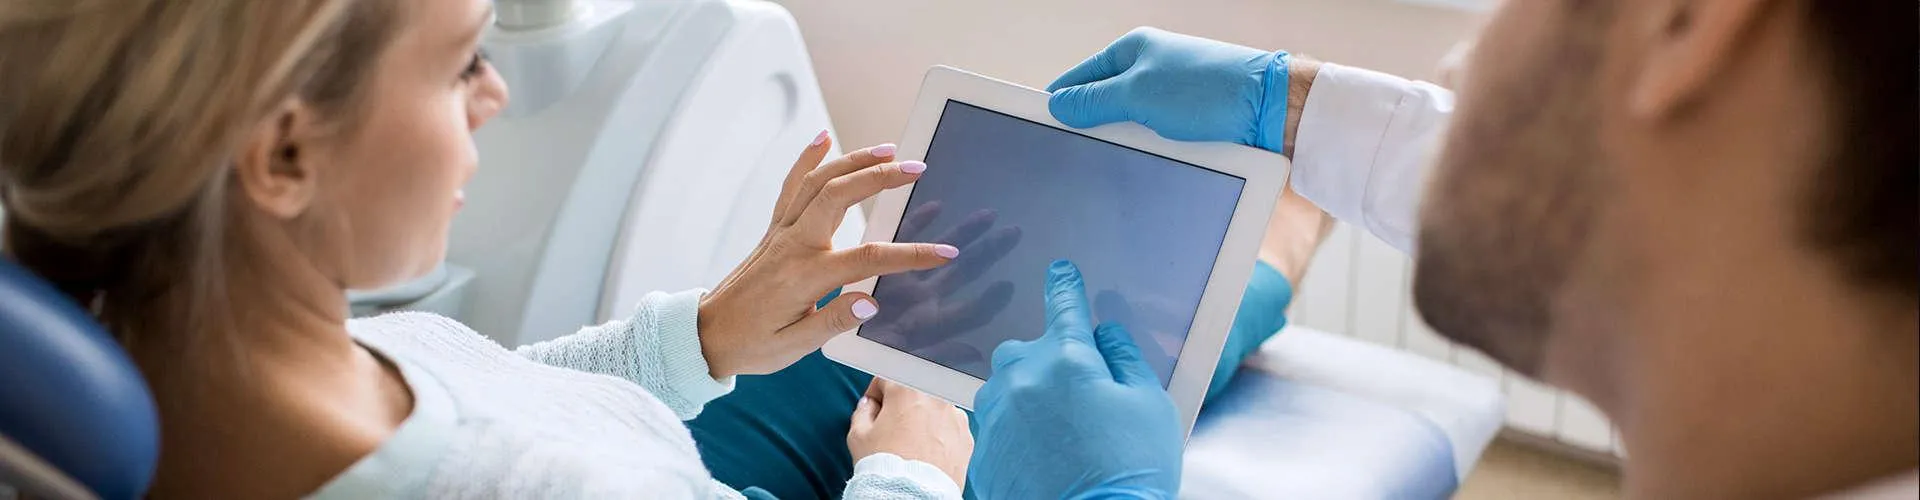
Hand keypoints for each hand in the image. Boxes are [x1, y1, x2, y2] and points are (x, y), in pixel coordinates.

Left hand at [699, 134, 957, 377]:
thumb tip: (871, 302)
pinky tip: (823, 139)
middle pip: (840, 197)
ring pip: (818, 182)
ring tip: (887, 148)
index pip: (867, 259)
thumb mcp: (794, 346)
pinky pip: (791, 186)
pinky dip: (807, 159)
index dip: (910, 255)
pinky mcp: (774, 230)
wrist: (707, 335)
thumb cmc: (752, 344)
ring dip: (853, 160)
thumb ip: (834, 321)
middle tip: (916, 167)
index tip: (943, 252)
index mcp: (804, 277)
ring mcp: (781, 232)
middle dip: (880, 177)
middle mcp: (792, 245)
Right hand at [847, 378, 973, 488]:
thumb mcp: (858, 436)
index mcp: (906, 389)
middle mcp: (935, 396)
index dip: (875, 395)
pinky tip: (929, 450)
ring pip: (933, 408)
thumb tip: (870, 404)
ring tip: (913, 442)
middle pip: (913, 393)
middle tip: (892, 428)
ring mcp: (954, 415)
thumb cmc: (884, 464)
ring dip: (923, 418)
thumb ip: (862, 411)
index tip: (873, 410)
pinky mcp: (966, 435)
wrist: (913, 495)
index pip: (885, 379)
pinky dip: (940, 433)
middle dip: (901, 406)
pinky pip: (950, 426)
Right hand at [861, 202, 1022, 351]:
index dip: (991, 301)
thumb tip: (976, 354)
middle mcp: (922, 302)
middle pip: (963, 274)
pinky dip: (919, 223)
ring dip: (964, 233)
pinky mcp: (881, 267)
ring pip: (940, 251)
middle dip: (989, 253)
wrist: (819, 346)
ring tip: (987, 215)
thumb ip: (938, 355)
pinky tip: (936, 207)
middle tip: (1013, 232)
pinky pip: (903, 239)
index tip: (1009, 284)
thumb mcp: (899, 359)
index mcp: (929, 326)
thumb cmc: (863, 359)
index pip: (969, 311)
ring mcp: (905, 282)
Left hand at [970, 260, 1183, 498]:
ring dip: (1029, 399)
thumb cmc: (1130, 471)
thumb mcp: (1149, 405)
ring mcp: (996, 416)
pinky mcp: (982, 450)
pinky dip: (1017, 433)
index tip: (1061, 272)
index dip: (1066, 286)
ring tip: (1063, 436)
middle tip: (1080, 399)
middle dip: (1050, 363)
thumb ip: (1125, 358)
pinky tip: (1043, 456)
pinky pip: (998, 426)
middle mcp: (1021, 379)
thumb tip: (1106, 334)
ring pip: (1008, 389)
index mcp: (1068, 360)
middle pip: (1028, 351)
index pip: (1065, 305)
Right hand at [1048, 27, 1301, 153]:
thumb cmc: (1211, 91)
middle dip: (1086, 131)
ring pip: (1126, 128)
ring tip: (1100, 173)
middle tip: (1066, 162)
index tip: (1037, 132)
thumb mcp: (1139, 93)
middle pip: (1100, 105)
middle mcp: (1149, 71)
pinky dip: (1143, 156)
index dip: (1057, 104)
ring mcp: (1169, 99)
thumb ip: (1094, 100)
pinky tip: (1135, 174)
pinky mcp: (1188, 125)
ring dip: (1118, 148)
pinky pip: (1151, 142)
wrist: (1273, 111)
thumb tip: (1057, 107)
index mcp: (1132, 50)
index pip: (1077, 78)